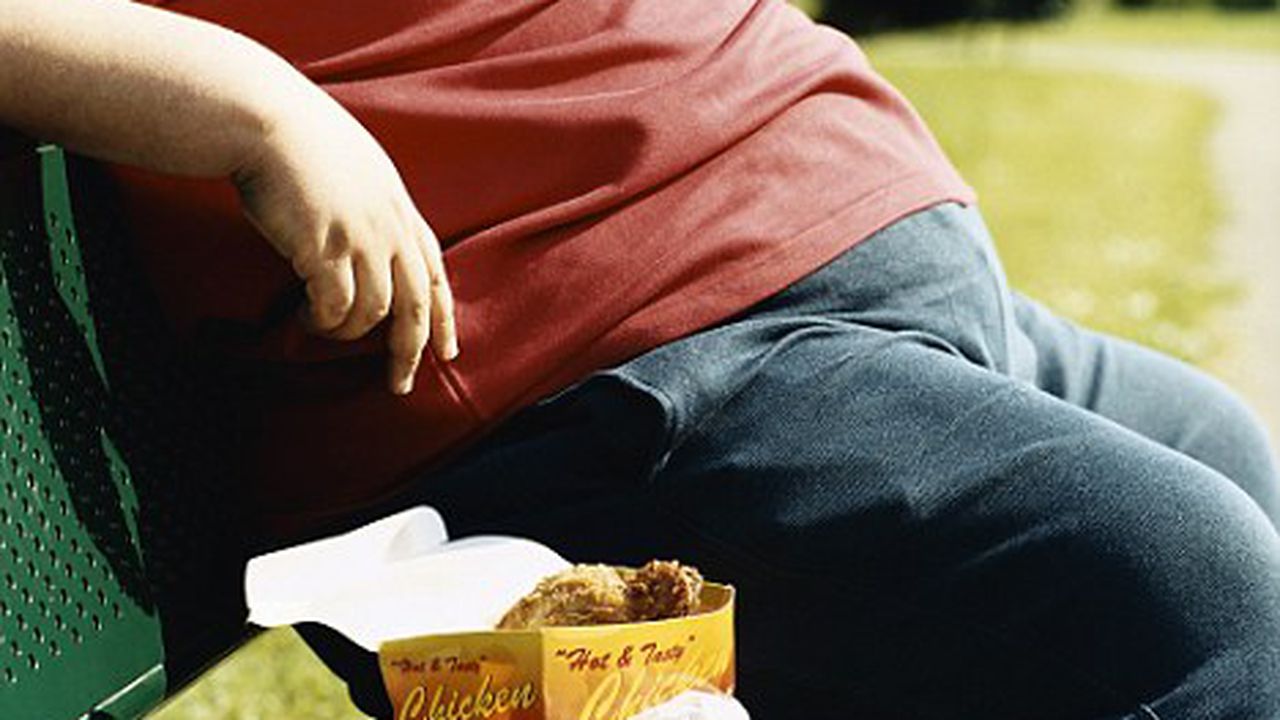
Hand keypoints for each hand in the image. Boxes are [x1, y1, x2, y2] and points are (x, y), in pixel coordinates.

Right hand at [232, 93, 457, 394]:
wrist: (266, 118)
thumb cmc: (301, 138)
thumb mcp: (359, 170)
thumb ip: (375, 208)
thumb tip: (372, 245)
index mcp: (401, 209)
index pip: (436, 273)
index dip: (444, 316)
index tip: (448, 351)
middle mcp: (390, 228)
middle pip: (416, 305)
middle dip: (410, 351)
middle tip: (400, 383)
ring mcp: (361, 239)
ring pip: (373, 313)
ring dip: (347, 333)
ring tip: (322, 329)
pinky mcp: (325, 249)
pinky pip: (335, 308)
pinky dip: (322, 322)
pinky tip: (305, 319)